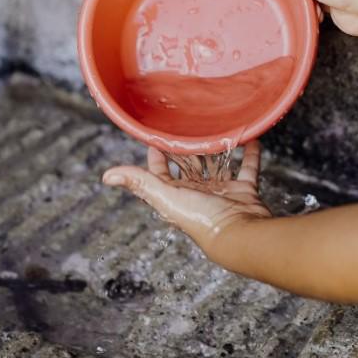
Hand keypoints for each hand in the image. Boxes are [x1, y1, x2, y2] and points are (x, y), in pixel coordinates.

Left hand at [102, 142, 271, 252]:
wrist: (237, 234)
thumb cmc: (201, 219)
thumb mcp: (165, 196)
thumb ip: (140, 182)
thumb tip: (107, 176)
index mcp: (176, 194)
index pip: (161, 171)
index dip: (157, 154)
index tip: (156, 134)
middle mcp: (198, 192)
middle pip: (191, 164)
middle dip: (189, 146)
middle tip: (189, 122)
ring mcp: (222, 191)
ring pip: (219, 164)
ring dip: (219, 148)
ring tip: (219, 126)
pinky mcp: (244, 191)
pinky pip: (248, 168)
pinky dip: (250, 154)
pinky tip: (251, 138)